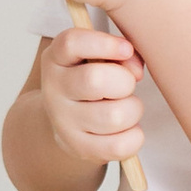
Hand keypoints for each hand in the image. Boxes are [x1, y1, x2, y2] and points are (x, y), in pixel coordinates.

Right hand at [39, 24, 148, 169]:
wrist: (66, 119)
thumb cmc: (91, 79)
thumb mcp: (98, 56)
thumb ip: (121, 53)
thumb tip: (136, 72)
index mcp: (56, 58)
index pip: (71, 43)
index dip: (104, 43)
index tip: (126, 48)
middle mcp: (54, 89)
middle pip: (95, 80)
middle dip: (124, 81)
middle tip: (125, 85)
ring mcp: (63, 122)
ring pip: (114, 116)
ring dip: (133, 110)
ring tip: (125, 107)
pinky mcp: (78, 148)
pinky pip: (119, 145)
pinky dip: (134, 136)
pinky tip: (126, 129)